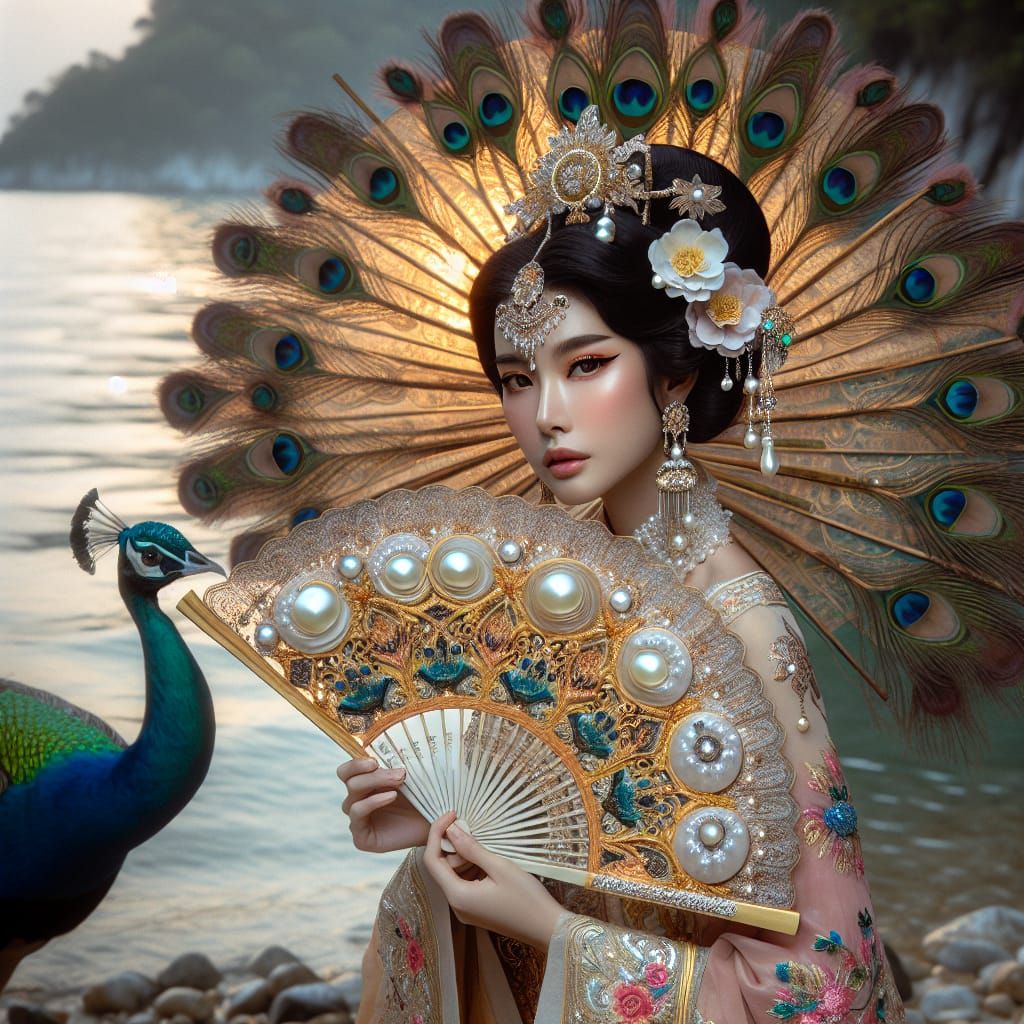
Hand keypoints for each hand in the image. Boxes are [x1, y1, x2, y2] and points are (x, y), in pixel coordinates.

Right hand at [337, 758, 428, 852]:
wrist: (437, 825)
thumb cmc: (424, 798)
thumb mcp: (410, 776)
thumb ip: (394, 765)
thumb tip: (388, 746)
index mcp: (364, 785)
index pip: (346, 771)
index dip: (356, 763)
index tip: (375, 760)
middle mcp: (357, 801)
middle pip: (350, 780)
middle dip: (374, 773)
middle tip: (400, 772)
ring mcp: (358, 820)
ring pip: (353, 793)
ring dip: (376, 782)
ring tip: (401, 780)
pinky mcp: (361, 837)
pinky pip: (357, 813)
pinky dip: (373, 801)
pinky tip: (392, 796)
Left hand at [422, 811, 563, 950]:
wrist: (548, 929)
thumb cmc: (526, 897)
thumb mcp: (499, 867)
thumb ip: (471, 848)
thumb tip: (451, 830)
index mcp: (457, 896)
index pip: (432, 860)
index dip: (436, 833)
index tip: (452, 814)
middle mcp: (456, 906)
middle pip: (442, 868)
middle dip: (453, 846)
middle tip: (474, 831)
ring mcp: (466, 910)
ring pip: (453, 875)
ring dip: (464, 857)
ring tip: (485, 846)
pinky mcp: (477, 910)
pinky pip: (465, 884)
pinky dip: (472, 868)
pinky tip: (489, 861)